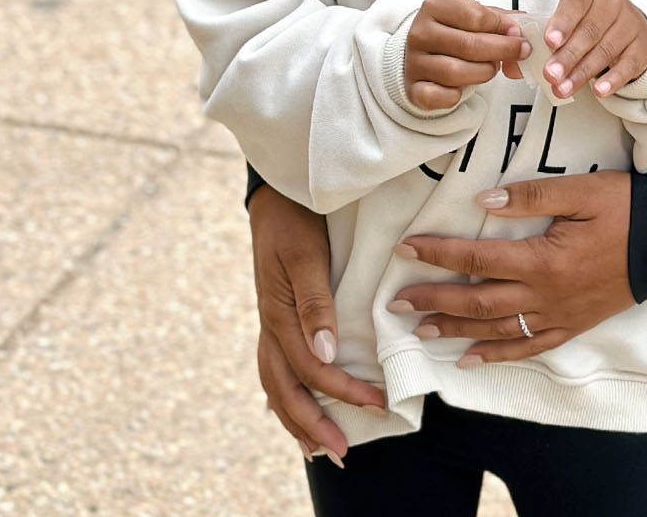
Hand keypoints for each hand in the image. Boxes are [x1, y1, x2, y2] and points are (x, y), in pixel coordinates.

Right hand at [250, 184, 386, 462]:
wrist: (275, 192)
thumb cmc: (296, 218)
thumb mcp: (305, 254)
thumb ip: (315, 303)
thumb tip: (326, 355)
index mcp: (279, 315)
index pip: (311, 369)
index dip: (342, 390)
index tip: (376, 403)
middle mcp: (271, 326)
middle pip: (286, 390)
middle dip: (313, 424)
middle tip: (341, 454)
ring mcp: (270, 324)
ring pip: (277, 386)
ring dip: (297, 419)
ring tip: (318, 448)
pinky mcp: (276, 317)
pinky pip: (277, 369)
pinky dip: (287, 396)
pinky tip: (301, 409)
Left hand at [391, 170, 632, 362]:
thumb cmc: (626, 208)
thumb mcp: (581, 190)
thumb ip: (531, 196)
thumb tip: (483, 203)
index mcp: (543, 259)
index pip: (478, 259)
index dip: (438, 255)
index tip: (406, 249)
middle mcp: (544, 294)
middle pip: (478, 301)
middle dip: (434, 300)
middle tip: (397, 301)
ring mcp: (558, 315)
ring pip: (496, 330)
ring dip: (455, 330)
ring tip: (421, 330)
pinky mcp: (572, 326)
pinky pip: (528, 347)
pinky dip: (496, 355)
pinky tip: (469, 359)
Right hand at [405, 0, 529, 109]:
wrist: (422, 52)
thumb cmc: (453, 32)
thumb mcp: (473, 15)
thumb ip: (499, 18)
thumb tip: (522, 24)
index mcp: (436, 7)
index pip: (475, 16)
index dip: (502, 27)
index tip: (518, 34)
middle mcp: (420, 33)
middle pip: (468, 45)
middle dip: (501, 51)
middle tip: (519, 52)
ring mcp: (415, 62)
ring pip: (455, 72)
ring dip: (483, 72)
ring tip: (491, 68)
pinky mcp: (413, 88)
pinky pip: (439, 96)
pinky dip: (457, 95)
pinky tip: (465, 87)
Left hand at [543, 0, 646, 98]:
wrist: (629, 25)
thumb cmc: (593, 21)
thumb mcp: (574, 17)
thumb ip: (557, 32)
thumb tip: (535, 56)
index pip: (576, 2)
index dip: (562, 22)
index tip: (549, 41)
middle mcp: (612, 3)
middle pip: (589, 32)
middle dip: (567, 56)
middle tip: (551, 73)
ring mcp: (630, 23)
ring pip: (605, 50)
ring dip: (582, 73)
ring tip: (564, 88)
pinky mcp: (643, 46)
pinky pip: (627, 65)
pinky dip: (612, 80)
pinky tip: (599, 89)